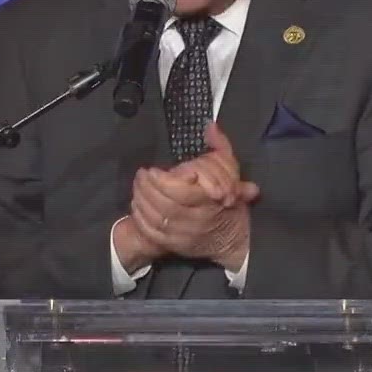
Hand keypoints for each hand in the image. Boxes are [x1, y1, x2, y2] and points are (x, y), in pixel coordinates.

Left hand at [129, 122, 257, 270]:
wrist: (234, 238)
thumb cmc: (229, 201)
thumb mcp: (231, 172)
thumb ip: (220, 147)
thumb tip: (210, 127)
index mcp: (210, 203)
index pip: (183, 193)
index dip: (165, 182)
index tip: (154, 170)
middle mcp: (197, 221)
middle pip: (165, 206)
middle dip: (148, 189)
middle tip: (141, 174)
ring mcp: (184, 235)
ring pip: (156, 219)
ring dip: (142, 201)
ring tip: (137, 186)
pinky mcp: (175, 245)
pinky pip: (153, 233)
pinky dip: (141, 218)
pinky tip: (137, 205)